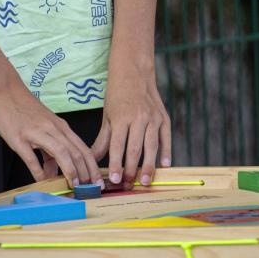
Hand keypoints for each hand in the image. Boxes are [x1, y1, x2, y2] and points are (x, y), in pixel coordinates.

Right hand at [0, 81, 102, 186]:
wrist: (4, 91)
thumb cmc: (24, 109)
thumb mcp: (42, 127)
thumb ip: (49, 151)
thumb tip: (53, 175)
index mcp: (60, 126)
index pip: (83, 149)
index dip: (92, 167)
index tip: (97, 182)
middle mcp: (52, 129)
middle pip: (76, 152)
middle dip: (86, 173)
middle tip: (90, 189)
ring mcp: (37, 133)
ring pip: (60, 153)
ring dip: (69, 171)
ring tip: (73, 186)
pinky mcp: (20, 138)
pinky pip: (32, 158)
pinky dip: (38, 172)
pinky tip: (41, 182)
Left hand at [92, 69, 170, 187]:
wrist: (134, 71)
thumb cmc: (117, 94)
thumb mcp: (107, 115)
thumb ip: (103, 140)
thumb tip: (92, 160)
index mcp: (121, 117)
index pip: (118, 145)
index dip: (116, 164)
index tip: (114, 179)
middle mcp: (139, 117)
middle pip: (135, 149)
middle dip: (132, 169)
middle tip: (129, 186)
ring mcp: (153, 117)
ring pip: (151, 146)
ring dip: (149, 165)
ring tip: (145, 181)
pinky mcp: (164, 117)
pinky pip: (166, 138)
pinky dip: (166, 152)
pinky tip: (164, 166)